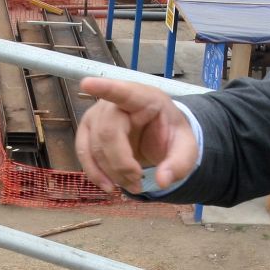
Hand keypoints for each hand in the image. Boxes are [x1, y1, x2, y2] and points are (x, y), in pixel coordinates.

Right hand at [74, 78, 197, 193]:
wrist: (158, 138)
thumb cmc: (169, 135)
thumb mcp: (186, 148)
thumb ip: (179, 164)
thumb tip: (162, 181)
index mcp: (144, 98)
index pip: (123, 92)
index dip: (104, 88)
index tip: (87, 83)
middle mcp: (115, 103)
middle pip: (107, 132)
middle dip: (121, 164)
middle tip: (138, 183)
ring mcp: (97, 115)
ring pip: (94, 147)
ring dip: (111, 173)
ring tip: (132, 186)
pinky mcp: (88, 131)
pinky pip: (84, 154)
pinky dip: (95, 174)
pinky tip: (109, 186)